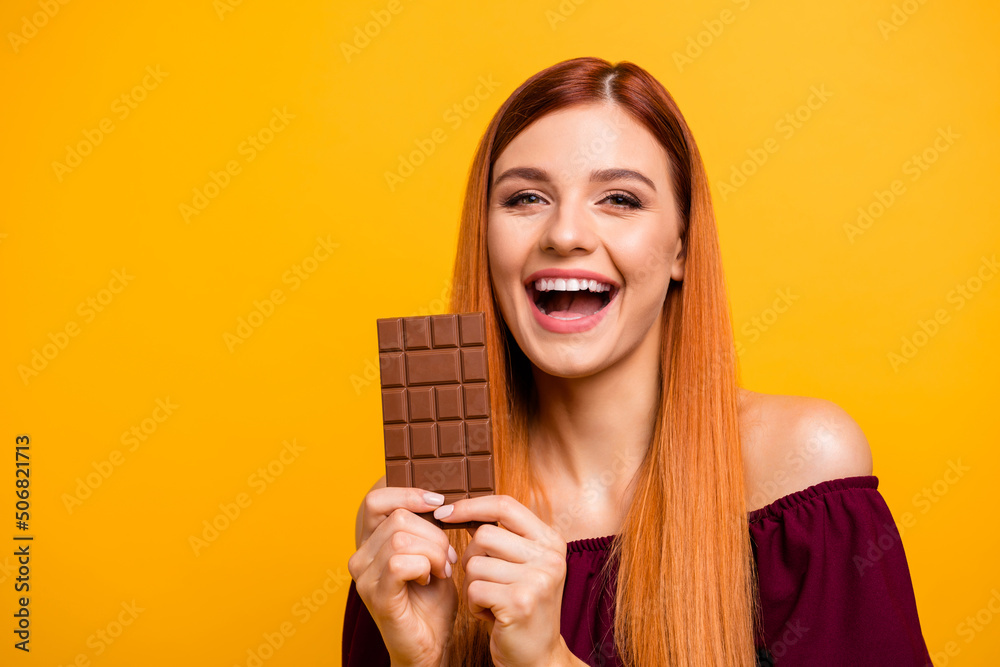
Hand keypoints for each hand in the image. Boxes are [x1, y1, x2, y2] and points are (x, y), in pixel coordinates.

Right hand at [348, 487, 458, 666]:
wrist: (430, 644)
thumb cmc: (431, 600)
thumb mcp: (431, 553)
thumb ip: (427, 528)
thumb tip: (438, 498)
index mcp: (371, 542)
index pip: (377, 499)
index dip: (408, 494)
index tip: (438, 503)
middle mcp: (361, 556)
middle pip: (398, 517)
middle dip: (434, 533)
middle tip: (447, 557)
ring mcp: (364, 576)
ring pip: (401, 538)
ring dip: (433, 551)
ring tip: (441, 569)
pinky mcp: (376, 595)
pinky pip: (399, 562)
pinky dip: (424, 566)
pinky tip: (429, 579)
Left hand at [433, 495, 572, 666]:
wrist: (538, 658)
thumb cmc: (520, 607)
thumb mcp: (523, 565)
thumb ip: (504, 537)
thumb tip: (455, 509)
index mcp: (551, 541)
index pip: (504, 505)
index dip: (471, 506)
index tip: (444, 513)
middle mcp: (550, 556)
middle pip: (485, 535)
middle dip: (472, 557)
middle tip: (484, 581)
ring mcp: (538, 579)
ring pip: (475, 563)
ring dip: (473, 585)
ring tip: (492, 601)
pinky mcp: (520, 603)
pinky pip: (473, 589)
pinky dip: (474, 605)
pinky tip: (490, 616)